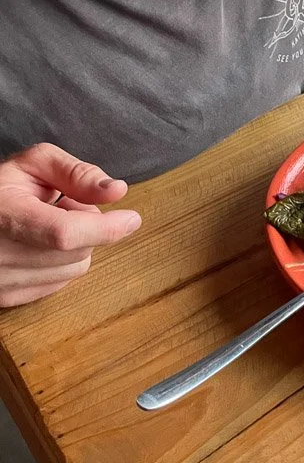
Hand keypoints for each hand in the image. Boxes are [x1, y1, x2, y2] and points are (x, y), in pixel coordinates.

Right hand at [0, 143, 140, 307]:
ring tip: (49, 223)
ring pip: (74, 268)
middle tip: (65, 204)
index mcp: (6, 216)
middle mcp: (1, 256)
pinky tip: (41, 244)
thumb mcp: (34, 164)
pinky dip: (63, 262)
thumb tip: (117, 191)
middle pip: (77, 249)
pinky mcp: (6, 299)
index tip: (132, 218)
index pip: (64, 233)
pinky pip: (60, 283)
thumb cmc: (1, 187)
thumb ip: (76, 173)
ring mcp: (2, 282)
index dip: (104, 228)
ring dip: (77, 245)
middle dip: (87, 224)